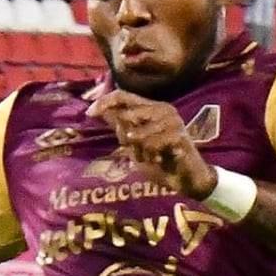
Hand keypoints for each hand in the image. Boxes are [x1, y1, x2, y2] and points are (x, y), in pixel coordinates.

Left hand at [90, 89, 217, 199]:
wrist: (187, 180)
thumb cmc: (162, 161)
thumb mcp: (134, 144)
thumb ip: (120, 126)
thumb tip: (98, 110)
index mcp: (151, 108)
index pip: (122, 95)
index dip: (104, 102)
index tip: (88, 113)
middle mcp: (163, 109)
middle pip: (126, 115)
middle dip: (125, 138)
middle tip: (138, 152)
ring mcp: (172, 121)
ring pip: (137, 133)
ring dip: (140, 152)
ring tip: (152, 157)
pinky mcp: (179, 135)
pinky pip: (150, 144)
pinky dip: (151, 157)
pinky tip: (160, 161)